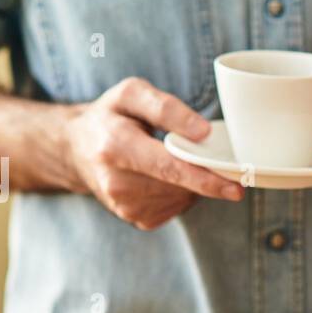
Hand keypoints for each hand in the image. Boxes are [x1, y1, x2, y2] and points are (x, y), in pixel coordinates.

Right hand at [63, 77, 242, 229]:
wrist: (75, 149)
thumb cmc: (110, 116)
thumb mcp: (131, 93)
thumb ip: (167, 107)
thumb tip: (203, 132)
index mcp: (115, 146)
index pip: (168, 167)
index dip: (205, 178)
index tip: (236, 186)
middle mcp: (116, 182)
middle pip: (180, 185)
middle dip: (205, 176)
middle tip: (220, 163)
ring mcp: (124, 206)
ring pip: (182, 198)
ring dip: (192, 182)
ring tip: (173, 160)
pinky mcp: (135, 219)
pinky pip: (176, 207)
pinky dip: (181, 192)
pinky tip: (165, 177)